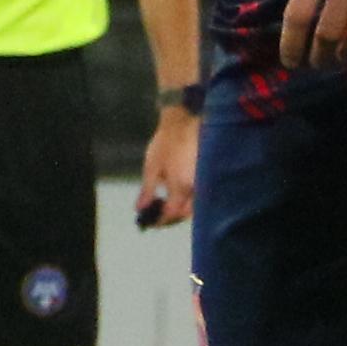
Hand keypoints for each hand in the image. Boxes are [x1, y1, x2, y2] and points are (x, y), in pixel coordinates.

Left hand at [134, 102, 196, 230]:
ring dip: (180, 211)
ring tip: (164, 206)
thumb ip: (147, 191)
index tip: (150, 223)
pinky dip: (188, 201)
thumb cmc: (166, 142)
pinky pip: (199, 196)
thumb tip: (140, 209)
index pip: (172, 213)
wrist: (185, 122)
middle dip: (171, 219)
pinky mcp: (207, 177)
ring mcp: (204, 182)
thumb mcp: (151, 167)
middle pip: (185, 214)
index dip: (160, 221)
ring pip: (194, 207)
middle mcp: (196, 188)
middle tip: (156, 216)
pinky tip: (176, 196)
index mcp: (181, 186)